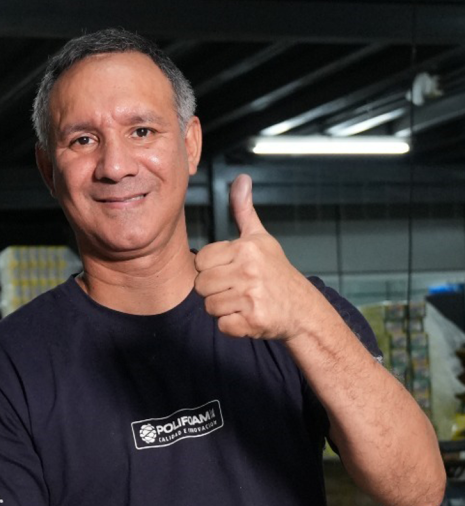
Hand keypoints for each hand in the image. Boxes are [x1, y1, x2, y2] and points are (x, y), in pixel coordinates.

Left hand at [194, 173, 310, 339]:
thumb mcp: (261, 239)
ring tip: (244, 303)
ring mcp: (251, 296)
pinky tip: (248, 317)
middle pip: (201, 285)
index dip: (212, 269)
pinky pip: (222, 325)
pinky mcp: (252, 320)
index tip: (232, 271)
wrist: (303, 310)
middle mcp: (248, 270)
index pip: (201, 261)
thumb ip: (244, 211)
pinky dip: (232, 326)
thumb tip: (241, 178)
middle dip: (216, 291)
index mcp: (246, 248)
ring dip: (224, 309)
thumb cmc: (277, 273)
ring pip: (209, 306)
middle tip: (238, 290)